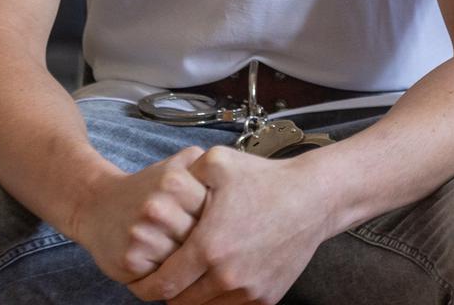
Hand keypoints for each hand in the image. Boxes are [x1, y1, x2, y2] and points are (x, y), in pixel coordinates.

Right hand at [67, 147, 208, 285]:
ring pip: (186, 264)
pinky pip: (165, 280)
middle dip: (201, 245)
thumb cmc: (144, 189)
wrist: (95, 205)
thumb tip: (236, 177)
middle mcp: (158, 207)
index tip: (206, 222)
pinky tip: (159, 261)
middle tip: (188, 239)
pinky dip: (167, 277)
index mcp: (174, 181)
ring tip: (173, 250)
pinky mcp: (131, 261)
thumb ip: (203, 165)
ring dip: (185, 264)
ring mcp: (144, 236)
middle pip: (202, 241)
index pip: (216, 213)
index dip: (214, 223)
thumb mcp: (172, 166)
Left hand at [127, 148, 329, 304]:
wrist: (313, 199)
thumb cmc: (264, 180)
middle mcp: (227, 276)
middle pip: (181, 301)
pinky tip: (215, 277)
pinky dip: (218, 299)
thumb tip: (159, 185)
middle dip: (168, 290)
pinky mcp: (266, 297)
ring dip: (193, 296)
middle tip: (165, 274)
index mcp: (208, 247)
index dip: (146, 284)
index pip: (164, 283)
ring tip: (190, 274)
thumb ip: (181, 174)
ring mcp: (249, 290)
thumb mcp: (216, 162)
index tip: (140, 279)